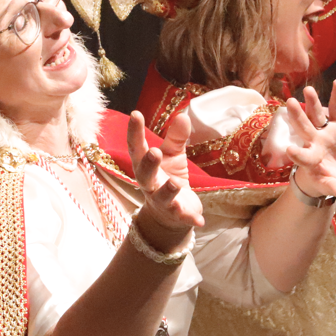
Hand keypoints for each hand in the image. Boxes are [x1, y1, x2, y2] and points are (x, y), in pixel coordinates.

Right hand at [128, 111, 204, 244]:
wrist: (170, 216)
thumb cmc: (168, 178)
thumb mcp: (172, 156)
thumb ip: (175, 138)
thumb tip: (183, 115)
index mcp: (145, 166)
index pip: (137, 148)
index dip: (135, 133)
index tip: (135, 114)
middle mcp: (150, 184)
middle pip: (144, 175)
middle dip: (148, 164)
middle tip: (154, 152)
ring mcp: (162, 202)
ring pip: (162, 197)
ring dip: (168, 191)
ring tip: (176, 183)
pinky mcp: (177, 216)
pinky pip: (182, 217)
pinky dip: (190, 219)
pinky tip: (200, 220)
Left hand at [283, 80, 335, 199]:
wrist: (329, 165)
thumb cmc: (324, 177)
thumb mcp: (328, 184)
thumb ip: (332, 186)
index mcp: (310, 159)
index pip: (303, 156)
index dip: (298, 154)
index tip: (290, 150)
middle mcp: (313, 141)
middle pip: (304, 128)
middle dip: (298, 117)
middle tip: (288, 104)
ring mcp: (324, 131)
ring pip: (316, 115)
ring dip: (312, 103)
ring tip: (308, 90)